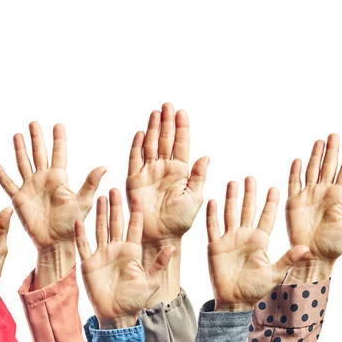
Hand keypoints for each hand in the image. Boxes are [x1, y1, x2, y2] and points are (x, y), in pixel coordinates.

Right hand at [0, 122, 105, 286]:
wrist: (56, 242)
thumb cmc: (72, 224)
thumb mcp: (83, 202)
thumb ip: (90, 184)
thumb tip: (103, 167)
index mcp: (60, 179)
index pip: (59, 154)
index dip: (58, 140)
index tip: (58, 125)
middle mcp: (44, 180)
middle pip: (39, 154)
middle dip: (36, 139)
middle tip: (34, 122)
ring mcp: (31, 188)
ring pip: (24, 164)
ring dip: (20, 150)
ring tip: (17, 135)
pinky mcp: (19, 200)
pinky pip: (9, 185)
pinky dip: (2, 176)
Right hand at [75, 189, 175, 328]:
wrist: (117, 315)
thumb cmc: (136, 300)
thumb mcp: (151, 281)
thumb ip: (159, 264)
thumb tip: (171, 247)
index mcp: (132, 251)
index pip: (134, 227)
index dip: (135, 213)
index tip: (137, 196)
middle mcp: (117, 249)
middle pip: (116, 223)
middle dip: (116, 206)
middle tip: (114, 189)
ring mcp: (102, 255)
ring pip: (100, 229)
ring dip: (99, 214)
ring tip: (99, 197)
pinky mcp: (89, 264)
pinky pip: (84, 246)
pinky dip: (81, 235)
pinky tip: (79, 222)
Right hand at [126, 103, 209, 242]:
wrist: (160, 236)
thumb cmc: (180, 221)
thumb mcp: (194, 197)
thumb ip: (198, 176)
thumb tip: (206, 156)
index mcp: (181, 172)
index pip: (181, 144)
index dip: (181, 128)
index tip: (182, 112)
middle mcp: (164, 168)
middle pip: (165, 140)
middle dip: (167, 122)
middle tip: (168, 105)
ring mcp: (149, 173)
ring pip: (151, 145)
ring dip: (153, 129)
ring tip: (156, 112)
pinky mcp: (134, 180)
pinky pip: (135, 159)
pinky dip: (137, 146)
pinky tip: (141, 133)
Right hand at [207, 177, 308, 310]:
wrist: (234, 301)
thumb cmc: (256, 289)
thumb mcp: (275, 274)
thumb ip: (288, 260)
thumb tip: (305, 248)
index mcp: (260, 241)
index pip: (266, 217)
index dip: (270, 203)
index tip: (274, 188)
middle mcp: (245, 236)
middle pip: (247, 210)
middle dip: (249, 194)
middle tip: (251, 177)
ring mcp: (229, 239)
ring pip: (230, 213)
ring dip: (231, 198)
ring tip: (233, 182)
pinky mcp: (215, 245)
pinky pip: (213, 226)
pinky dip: (212, 214)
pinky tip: (212, 200)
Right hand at [286, 134, 341, 280]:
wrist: (312, 256)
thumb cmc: (335, 245)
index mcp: (339, 197)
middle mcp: (324, 193)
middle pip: (329, 166)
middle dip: (332, 151)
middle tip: (335, 135)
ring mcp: (309, 196)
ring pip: (312, 170)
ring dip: (315, 156)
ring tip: (319, 142)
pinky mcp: (294, 202)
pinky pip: (294, 182)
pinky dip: (295, 171)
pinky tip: (298, 160)